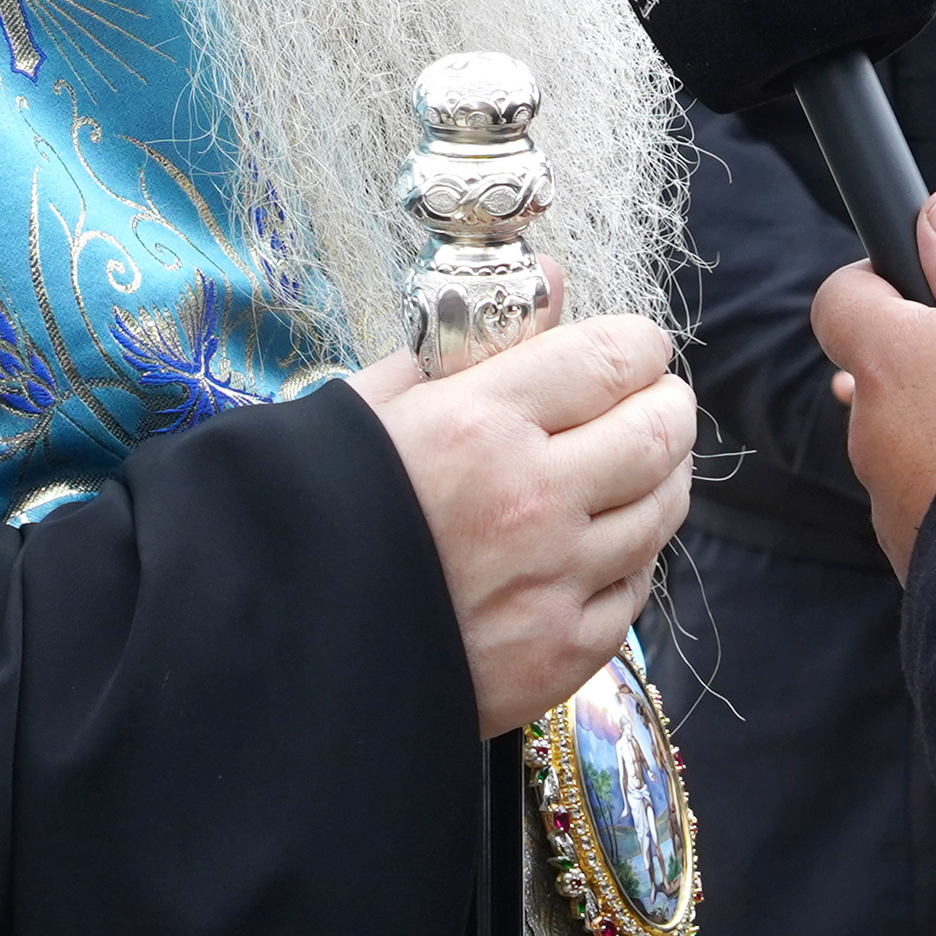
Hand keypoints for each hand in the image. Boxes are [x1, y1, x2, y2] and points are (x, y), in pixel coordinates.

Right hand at [356, 314, 693, 735]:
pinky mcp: (559, 657)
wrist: (269, 642)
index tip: (631, 348)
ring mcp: (552, 586)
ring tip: (632, 466)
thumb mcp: (377, 402)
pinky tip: (597, 546)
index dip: (637, 344)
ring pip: (662, 512)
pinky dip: (628, 561)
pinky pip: (635, 592)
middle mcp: (531, 502)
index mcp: (480, 425)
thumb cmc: (315, 507)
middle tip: (649, 401)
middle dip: (666, 404)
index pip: (615, 357)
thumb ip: (473, 339)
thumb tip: (558, 278)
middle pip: (661, 432)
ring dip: (660, 477)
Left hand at [811, 189, 935, 570]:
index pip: (839, 298)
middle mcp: (869, 431)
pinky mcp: (913, 553)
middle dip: (931, 367)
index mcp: (887, 360)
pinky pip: (930, 503)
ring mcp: (887, 499)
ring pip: (907, 444)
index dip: (880, 283)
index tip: (933, 290)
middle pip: (880, 377)